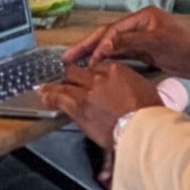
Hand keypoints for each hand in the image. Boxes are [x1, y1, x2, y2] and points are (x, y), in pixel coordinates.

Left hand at [39, 62, 160, 149]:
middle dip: (69, 74)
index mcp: (116, 69)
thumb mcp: (142, 86)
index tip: (86, 73)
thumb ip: (128, 82)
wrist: (137, 125)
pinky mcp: (78, 107)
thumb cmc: (145, 108)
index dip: (90, 70)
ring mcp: (87, 91)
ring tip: (44, 87)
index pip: (97, 64)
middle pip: (78, 71)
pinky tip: (44, 96)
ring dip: (53, 85)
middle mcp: (99, 77)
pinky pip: (59, 98)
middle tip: (63, 77)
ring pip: (65, 84)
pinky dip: (50, 96)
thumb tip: (125, 86)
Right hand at [63, 6, 189, 81]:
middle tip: (65, 58)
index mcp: (142, 17)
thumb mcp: (155, 43)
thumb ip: (128, 42)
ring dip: (93, 54)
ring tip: (73, 64)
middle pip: (107, 35)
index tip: (87, 60)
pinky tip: (94, 68)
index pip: (112, 29)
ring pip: (111, 45)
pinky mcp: (144, 51)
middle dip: (86, 46)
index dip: (97, 44)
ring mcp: (141, 38)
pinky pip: (119, 54)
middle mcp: (139, 24)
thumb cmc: (183, 46)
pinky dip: (106, 60)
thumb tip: (102, 45)